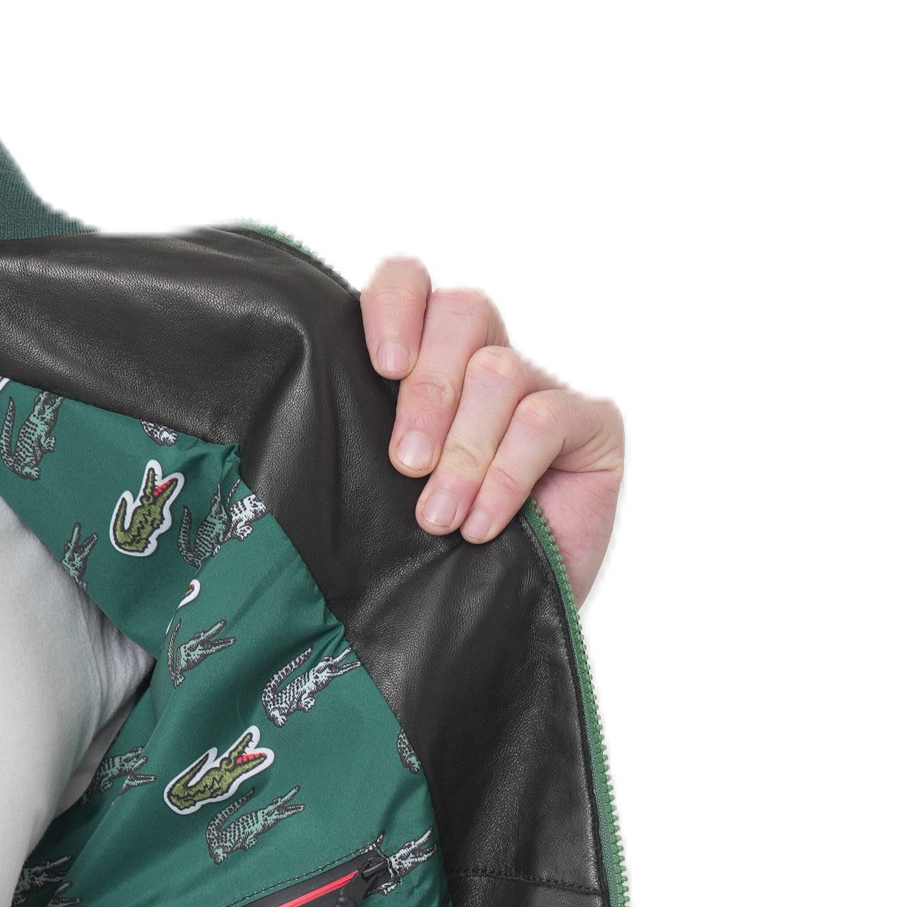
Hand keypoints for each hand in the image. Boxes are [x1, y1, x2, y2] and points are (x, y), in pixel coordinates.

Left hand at [362, 260, 625, 598]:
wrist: (491, 624)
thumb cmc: (427, 555)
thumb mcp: (380, 489)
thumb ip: (363, 433)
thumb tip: (312, 399)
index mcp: (426, 358)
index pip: (412, 283)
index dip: (395, 304)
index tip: (380, 366)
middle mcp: (485, 359)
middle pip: (463, 314)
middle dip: (426, 394)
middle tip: (405, 465)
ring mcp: (543, 387)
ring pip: (498, 372)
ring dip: (463, 452)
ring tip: (439, 518)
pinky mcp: (593, 423)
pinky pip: (543, 420)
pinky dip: (506, 476)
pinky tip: (482, 525)